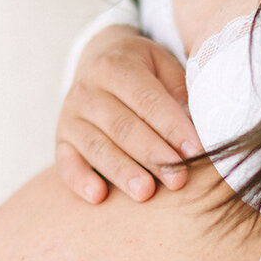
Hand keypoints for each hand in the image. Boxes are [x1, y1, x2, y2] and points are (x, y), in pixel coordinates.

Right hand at [56, 24, 202, 203]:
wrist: (98, 63)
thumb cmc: (144, 72)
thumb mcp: (164, 67)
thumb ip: (179, 92)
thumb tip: (200, 126)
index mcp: (116, 66)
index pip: (147, 100)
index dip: (172, 127)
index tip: (196, 151)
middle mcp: (88, 89)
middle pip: (122, 127)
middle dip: (153, 155)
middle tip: (178, 179)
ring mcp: (70, 116)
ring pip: (97, 146)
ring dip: (122, 171)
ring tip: (146, 193)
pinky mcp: (61, 141)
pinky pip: (66, 163)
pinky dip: (80, 180)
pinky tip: (99, 196)